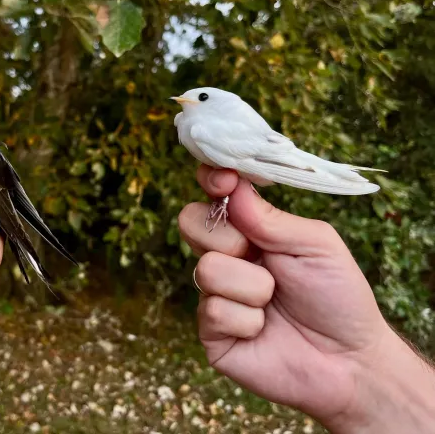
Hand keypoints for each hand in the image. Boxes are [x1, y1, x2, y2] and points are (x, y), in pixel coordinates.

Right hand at [179, 165, 434, 432]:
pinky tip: (264, 329)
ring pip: (206, 269)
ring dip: (251, 286)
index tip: (223, 180)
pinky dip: (248, 320)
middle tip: (258, 254)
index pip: (213, 194)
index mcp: (249, 230)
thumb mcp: (315, 244)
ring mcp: (216, 293)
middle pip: (191, 221)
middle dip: (227, 236)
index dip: (211, 180)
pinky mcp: (212, 331)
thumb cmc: (338, 297)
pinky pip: (214, 310)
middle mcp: (226, 256)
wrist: (349, 361)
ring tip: (273, 302)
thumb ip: (271, 218)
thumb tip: (232, 188)